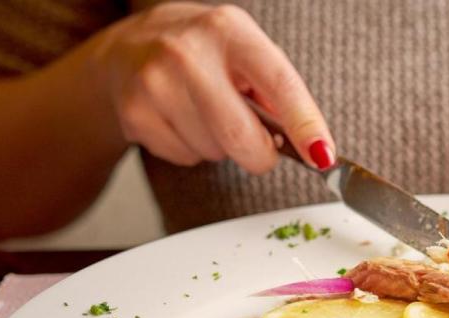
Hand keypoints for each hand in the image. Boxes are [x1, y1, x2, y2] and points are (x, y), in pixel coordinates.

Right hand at [90, 2, 333, 172]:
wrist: (125, 48)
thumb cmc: (200, 52)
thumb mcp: (242, 50)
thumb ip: (276, 91)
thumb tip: (310, 142)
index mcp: (228, 29)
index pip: (278, 82)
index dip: (304, 124)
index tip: (323, 155)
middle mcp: (188, 52)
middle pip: (240, 135)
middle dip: (261, 156)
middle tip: (262, 149)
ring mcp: (155, 83)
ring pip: (214, 151)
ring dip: (222, 147)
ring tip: (205, 113)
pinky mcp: (133, 114)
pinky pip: (186, 158)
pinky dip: (192, 150)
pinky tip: (180, 120)